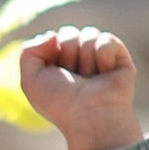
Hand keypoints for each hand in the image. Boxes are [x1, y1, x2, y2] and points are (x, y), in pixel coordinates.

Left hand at [19, 24, 143, 149]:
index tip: (55, 73)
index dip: (51, 52)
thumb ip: (28, 52)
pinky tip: (105, 73)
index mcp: (59, 63)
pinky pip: (107, 39)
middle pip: (69, 32)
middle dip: (68, 53)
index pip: (54, 37)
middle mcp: (79, 59)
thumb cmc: (60, 103)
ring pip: (89, 34)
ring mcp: (100, 58)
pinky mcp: (120, 58)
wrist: (90, 116)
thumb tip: (52, 35)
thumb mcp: (31, 80)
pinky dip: (103, 56)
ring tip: (90, 79)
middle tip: (74, 78)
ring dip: (85, 58)